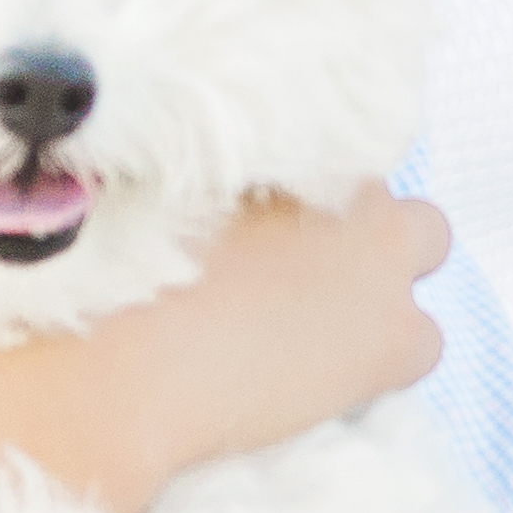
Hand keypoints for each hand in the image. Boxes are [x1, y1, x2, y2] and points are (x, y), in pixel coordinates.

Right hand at [0, 184, 448, 512]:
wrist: (100, 382)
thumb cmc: (86, 288)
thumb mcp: (117, 195)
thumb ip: (149, 163)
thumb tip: (106, 131)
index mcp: (286, 153)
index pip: (336, 153)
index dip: (302, 198)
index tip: (272, 232)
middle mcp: (349, 195)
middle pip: (395, 198)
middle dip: (361, 233)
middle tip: (299, 280)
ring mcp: (382, 269)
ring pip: (426, 256)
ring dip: (381, 287)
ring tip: (314, 329)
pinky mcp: (390, 345)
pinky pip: (422, 347)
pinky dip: (385, 362)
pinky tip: (325, 381)